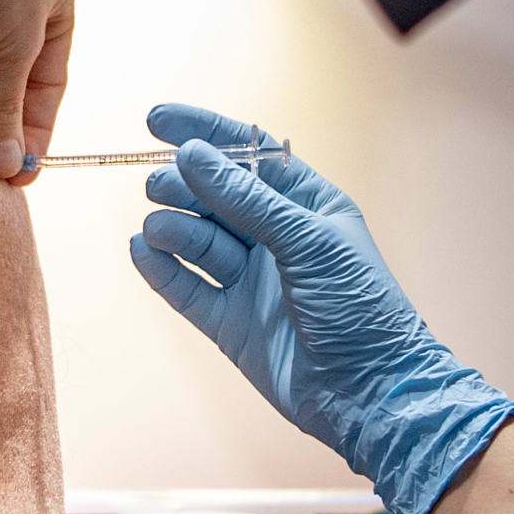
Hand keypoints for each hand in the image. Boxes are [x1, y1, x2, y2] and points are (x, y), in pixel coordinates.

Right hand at [127, 103, 513, 513]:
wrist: (372, 394)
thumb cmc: (361, 310)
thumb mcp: (308, 241)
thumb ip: (247, 199)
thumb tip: (193, 155)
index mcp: (309, 207)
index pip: (249, 157)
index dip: (205, 134)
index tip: (157, 119)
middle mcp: (278, 240)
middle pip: (217, 198)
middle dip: (184, 184)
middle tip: (159, 184)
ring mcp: (253, 283)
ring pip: (199, 242)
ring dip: (174, 227)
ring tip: (159, 225)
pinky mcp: (232, 325)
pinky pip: (188, 289)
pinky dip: (163, 270)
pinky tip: (141, 251)